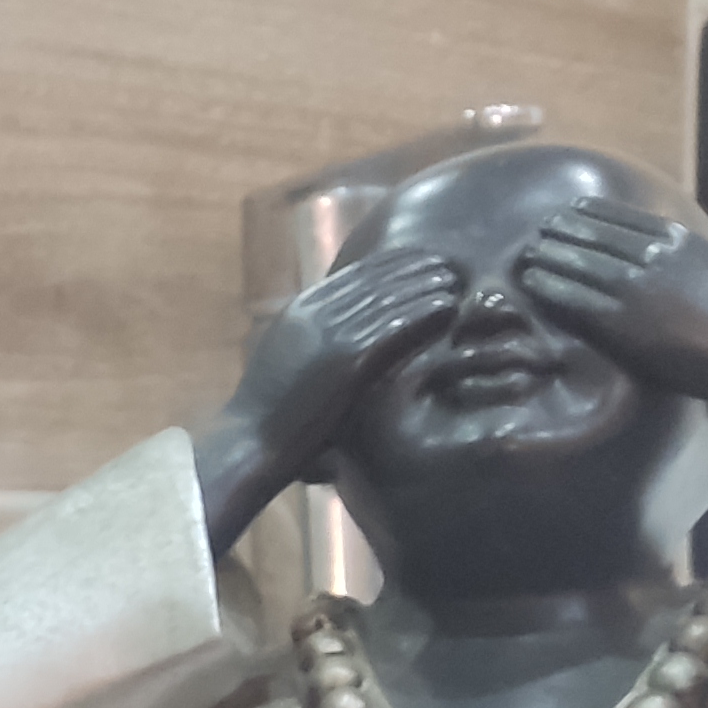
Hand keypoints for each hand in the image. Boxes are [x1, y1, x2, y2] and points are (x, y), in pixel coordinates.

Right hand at [193, 243, 461, 544]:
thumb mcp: (286, 366)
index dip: (390, 264)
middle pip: (374, 279)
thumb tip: (339, 338)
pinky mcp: (348, 362)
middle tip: (448, 265)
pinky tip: (447, 311)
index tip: (419, 261)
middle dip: (414, 269)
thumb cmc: (267, 419)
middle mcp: (314, 315)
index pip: (352, 275)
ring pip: (389, 299)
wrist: (250, 445)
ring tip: (457, 282)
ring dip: (426, 287)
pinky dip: (423, 316)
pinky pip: (395, 329)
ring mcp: (330, 336)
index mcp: (298, 312)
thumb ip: (312, 344)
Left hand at [515, 198, 707, 412]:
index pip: (622, 217)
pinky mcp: (620, 319)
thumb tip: (672, 252)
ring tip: (525, 254)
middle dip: (561, 231)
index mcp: (680, 238)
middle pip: (593, 234)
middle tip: (537, 233)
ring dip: (548, 255)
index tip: (568, 212)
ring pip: (577, 261)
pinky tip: (531, 282)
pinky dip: (549, 285)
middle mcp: (653, 254)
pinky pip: (573, 296)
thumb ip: (688, 257)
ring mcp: (635, 285)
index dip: (589, 214)